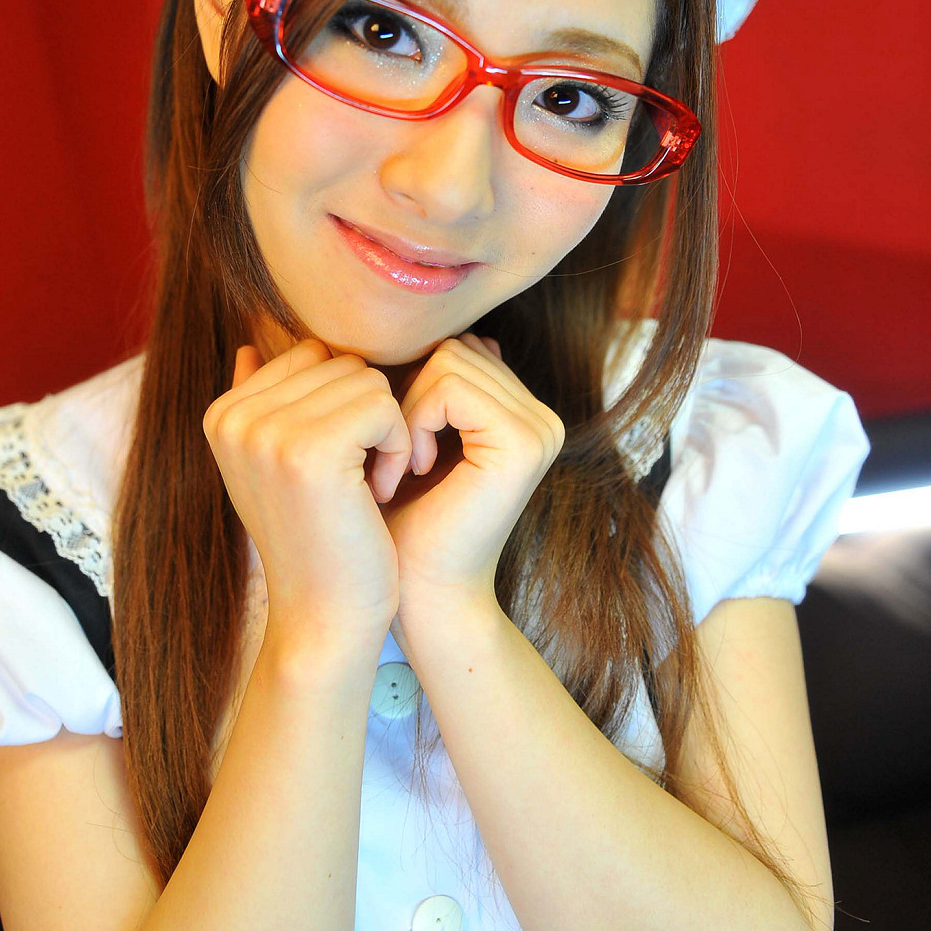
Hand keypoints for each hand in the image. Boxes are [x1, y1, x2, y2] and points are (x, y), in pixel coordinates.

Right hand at [203, 338, 409, 658]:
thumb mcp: (275, 467)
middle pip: (339, 361)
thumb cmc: (318, 542)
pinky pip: (384, 404)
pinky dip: (398, 446)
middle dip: (366, 416)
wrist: (324, 619)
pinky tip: (377, 494)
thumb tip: (252, 345)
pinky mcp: (309, 450)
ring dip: (385, 432)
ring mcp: (265, 432)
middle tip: (356, 482)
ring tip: (364, 488)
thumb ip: (264, 403)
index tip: (336, 467)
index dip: (343, 406)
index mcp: (221, 414)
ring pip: (365, 379)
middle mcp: (232, 417)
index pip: (311, 354)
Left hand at [369, 334, 564, 613]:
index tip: (390, 450)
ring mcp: (541, 429)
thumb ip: (428, 387)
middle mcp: (541, 417)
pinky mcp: (525, 443)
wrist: (419, 598)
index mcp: (520, 413)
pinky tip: (412, 469)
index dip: (409, 388)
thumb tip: (439, 332)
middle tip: (389, 462)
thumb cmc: (401, 527)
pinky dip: (414, 422)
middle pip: (452, 348)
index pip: (456, 349)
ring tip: (398, 469)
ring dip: (404, 414)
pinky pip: (448, 386)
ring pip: (447, 361)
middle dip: (406, 399)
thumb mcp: (409, 440)